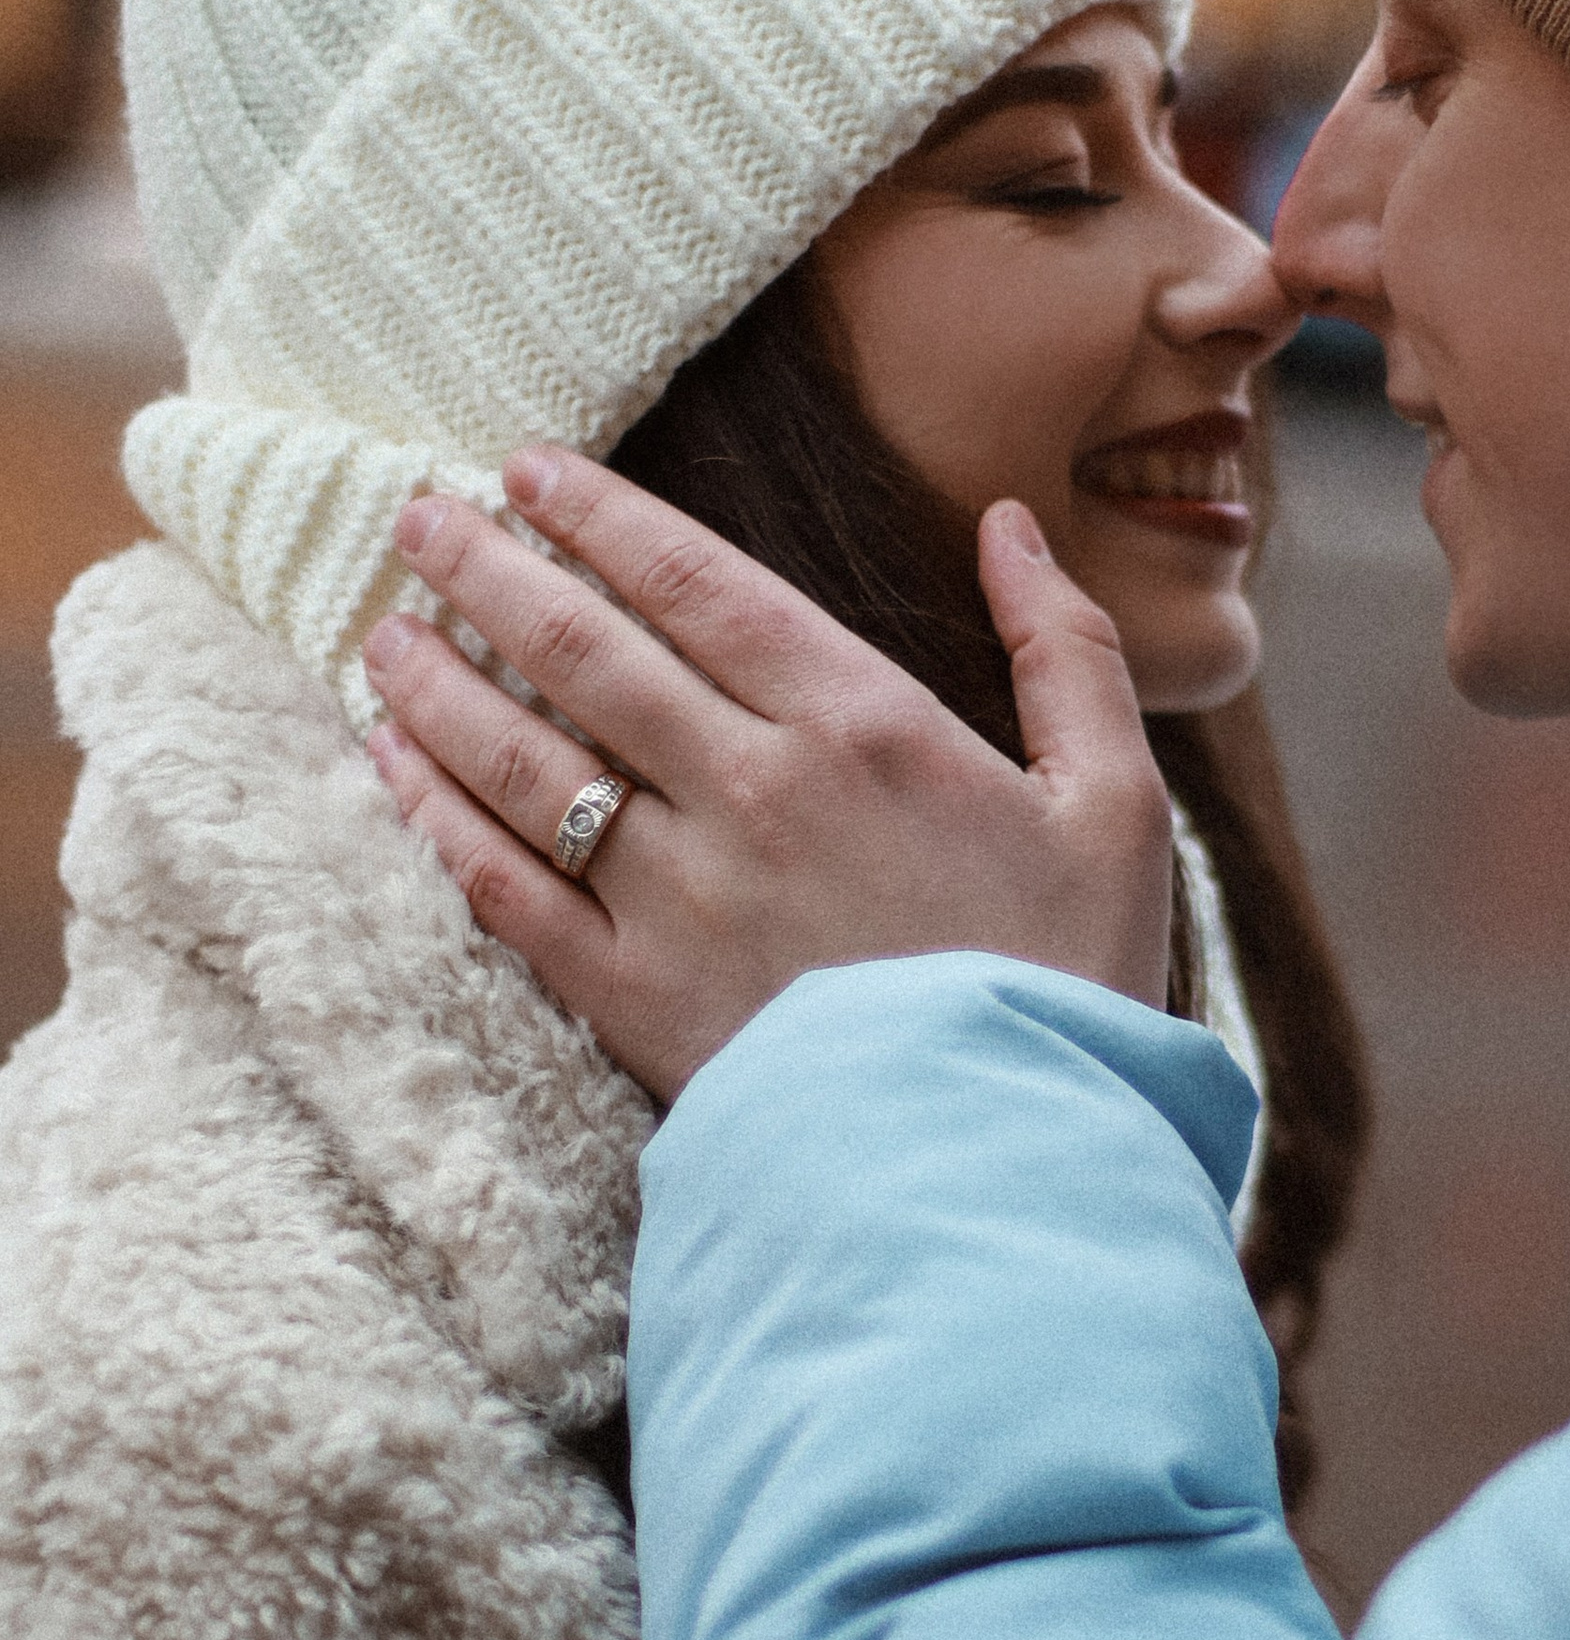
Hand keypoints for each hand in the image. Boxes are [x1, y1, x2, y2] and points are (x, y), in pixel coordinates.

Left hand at [361, 448, 1172, 1100]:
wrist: (1007, 1169)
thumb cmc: (1069, 984)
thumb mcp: (1117, 804)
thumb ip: (1069, 652)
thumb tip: (1005, 522)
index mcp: (863, 725)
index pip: (697, 583)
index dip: (600, 515)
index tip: (525, 470)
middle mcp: (751, 790)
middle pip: (586, 650)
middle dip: (488, 569)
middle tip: (416, 517)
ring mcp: (680, 895)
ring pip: (524, 758)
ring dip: (439, 682)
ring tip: (383, 631)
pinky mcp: (634, 996)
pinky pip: (506, 888)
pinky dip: (437, 819)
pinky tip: (392, 768)